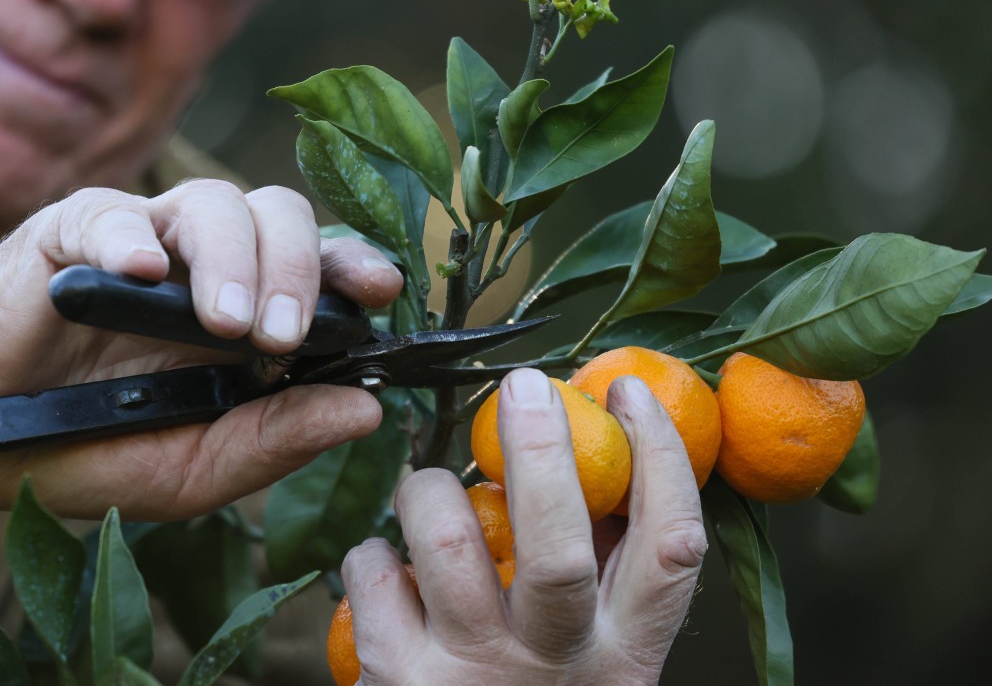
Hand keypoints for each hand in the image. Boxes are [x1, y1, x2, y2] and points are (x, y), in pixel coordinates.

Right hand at [0, 182, 402, 516]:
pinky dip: (129, 237)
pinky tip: (141, 273)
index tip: (381, 290)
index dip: (353, 267)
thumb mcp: (195, 468)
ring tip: (225, 324)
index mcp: (244, 314)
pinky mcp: (69, 234)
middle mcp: (202, 266)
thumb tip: (368, 412)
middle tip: (280, 337)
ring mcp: (139, 243)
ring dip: (231, 257)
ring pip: (209, 203)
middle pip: (278, 216)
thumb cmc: (88, 445)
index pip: (317, 268)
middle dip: (295, 268)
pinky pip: (108, 213)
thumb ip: (275, 440)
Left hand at [341, 368, 706, 684]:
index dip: (660, 459)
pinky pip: (374, 572)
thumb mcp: (592, 652)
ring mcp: (472, 675)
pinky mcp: (398, 678)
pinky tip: (386, 567)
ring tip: (431, 494)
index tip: (629, 392)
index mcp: (624, 655)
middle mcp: (555, 667)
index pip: (671, 548)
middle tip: (525, 387)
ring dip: (431, 492)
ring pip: (447, 543)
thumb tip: (602, 445)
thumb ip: (604, 567)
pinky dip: (373, 552)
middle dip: (541, 452)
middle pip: (558, 547)